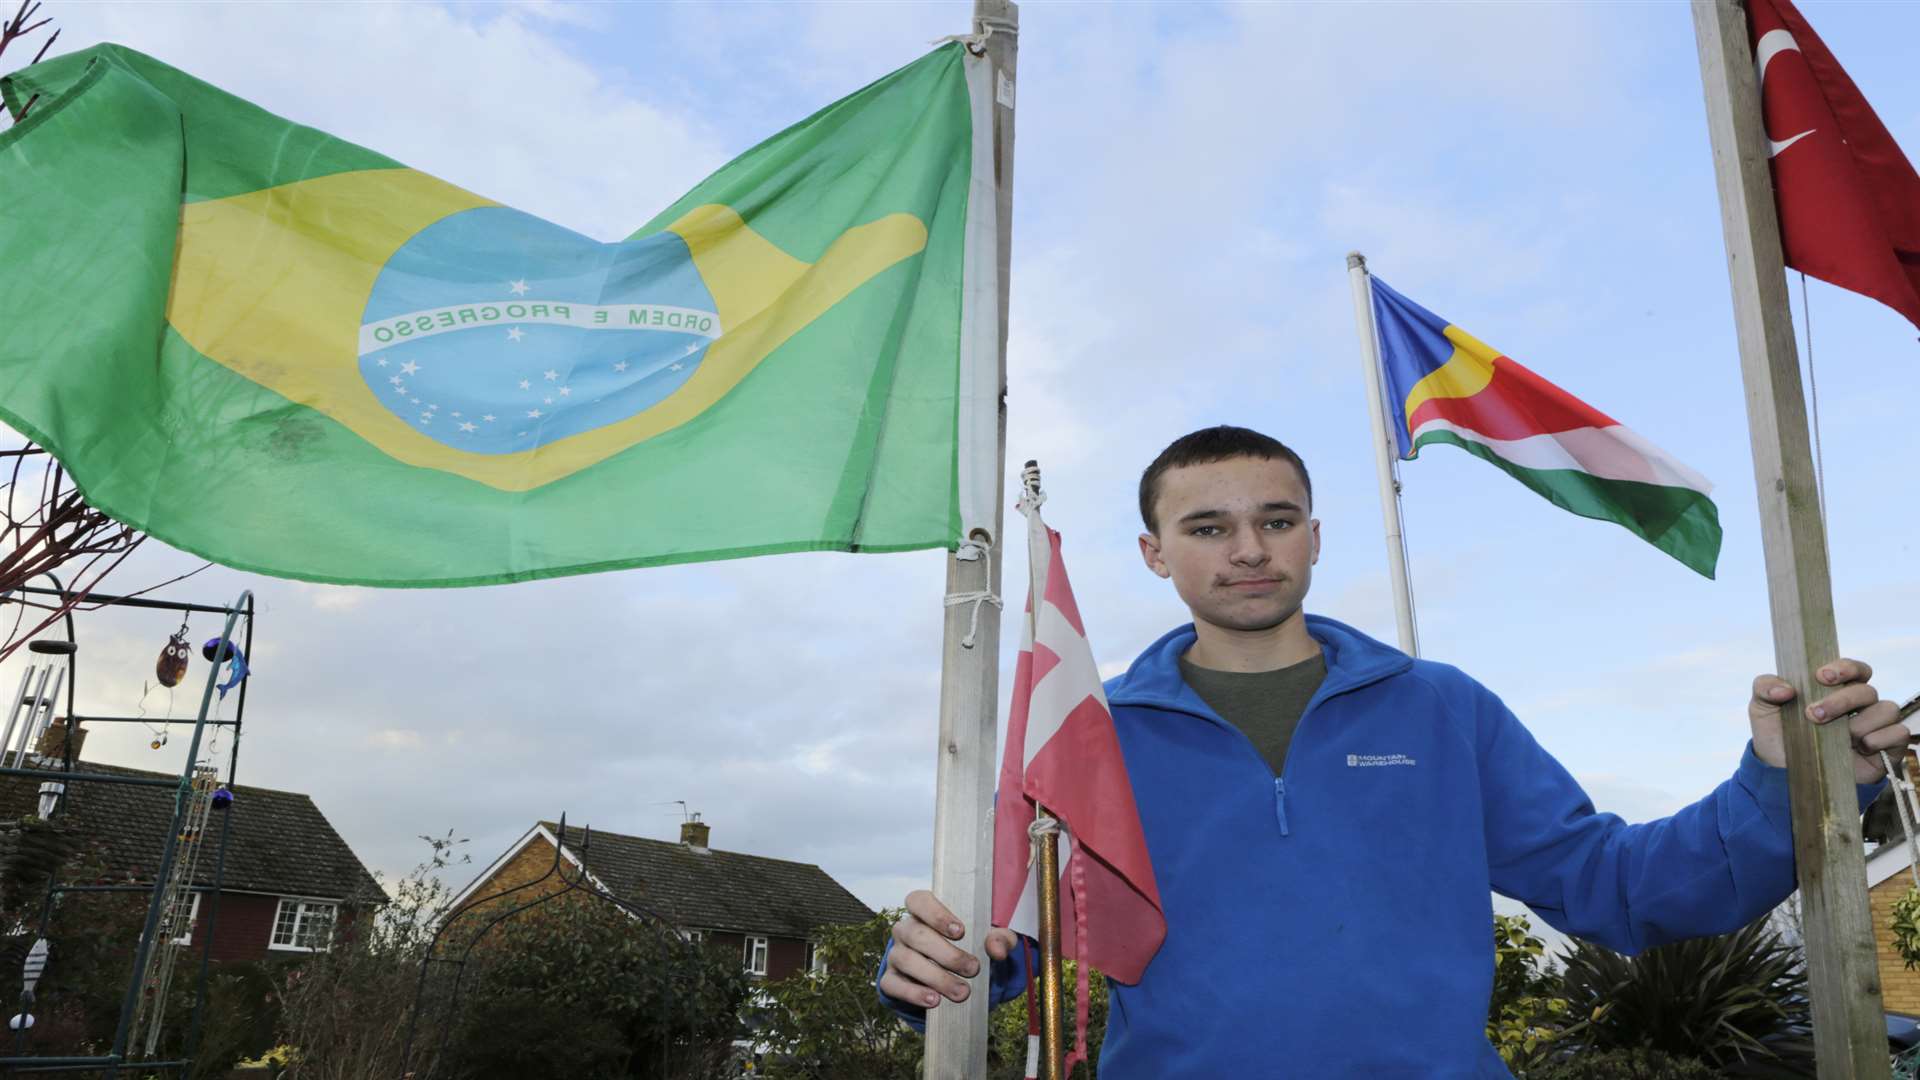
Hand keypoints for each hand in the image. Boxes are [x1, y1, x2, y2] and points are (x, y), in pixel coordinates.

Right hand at [878, 889, 1016, 1009]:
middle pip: (916, 934)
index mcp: (924, 911)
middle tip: (973, 969)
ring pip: (906, 959)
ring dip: (935, 977)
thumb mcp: (989, 939)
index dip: (936, 914)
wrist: (956, 978)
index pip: (918, 901)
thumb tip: (997, 950)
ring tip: (961, 992)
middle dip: (946, 953)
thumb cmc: (970, 947)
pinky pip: (893, 985)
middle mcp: (905, 929)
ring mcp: (896, 954)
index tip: (960, 931)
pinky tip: (934, 1001)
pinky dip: (913, 993)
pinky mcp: (891, 980)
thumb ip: (999, 938)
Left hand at [1749, 658, 1910, 783]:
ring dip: (1861, 721)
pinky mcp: (1884, 750)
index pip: (1855, 669)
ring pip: (1887, 709)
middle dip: (1842, 700)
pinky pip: (1899, 733)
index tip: (1821, 676)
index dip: (1845, 667)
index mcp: (1836, 690)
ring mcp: (1873, 727)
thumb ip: (1765, 688)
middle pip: (1867, 690)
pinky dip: (1883, 737)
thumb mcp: (1762, 709)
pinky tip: (1861, 746)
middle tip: (1813, 714)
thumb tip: (1785, 689)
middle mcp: (1859, 706)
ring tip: (1839, 736)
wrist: (1782, 774)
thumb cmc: (1778, 736)